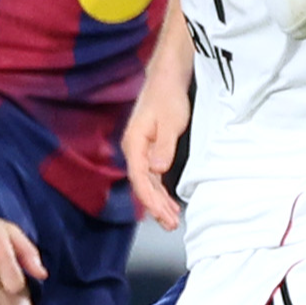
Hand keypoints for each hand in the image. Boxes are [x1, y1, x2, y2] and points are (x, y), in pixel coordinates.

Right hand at [124, 61, 192, 232]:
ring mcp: (140, 151)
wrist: (166, 81)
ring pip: (147, 183)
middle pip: (142, 185)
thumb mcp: (171, 122)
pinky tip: (169, 203)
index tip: (160, 213)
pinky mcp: (149, 151)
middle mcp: (134, 150)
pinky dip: (161, 191)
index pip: (139, 178)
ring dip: (159, 202)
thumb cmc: (168, 98)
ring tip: (171, 220)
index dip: (149, 198)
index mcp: (134, 144)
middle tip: (170, 223)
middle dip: (156, 206)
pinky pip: (153, 177)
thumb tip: (156, 169)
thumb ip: (164, 147)